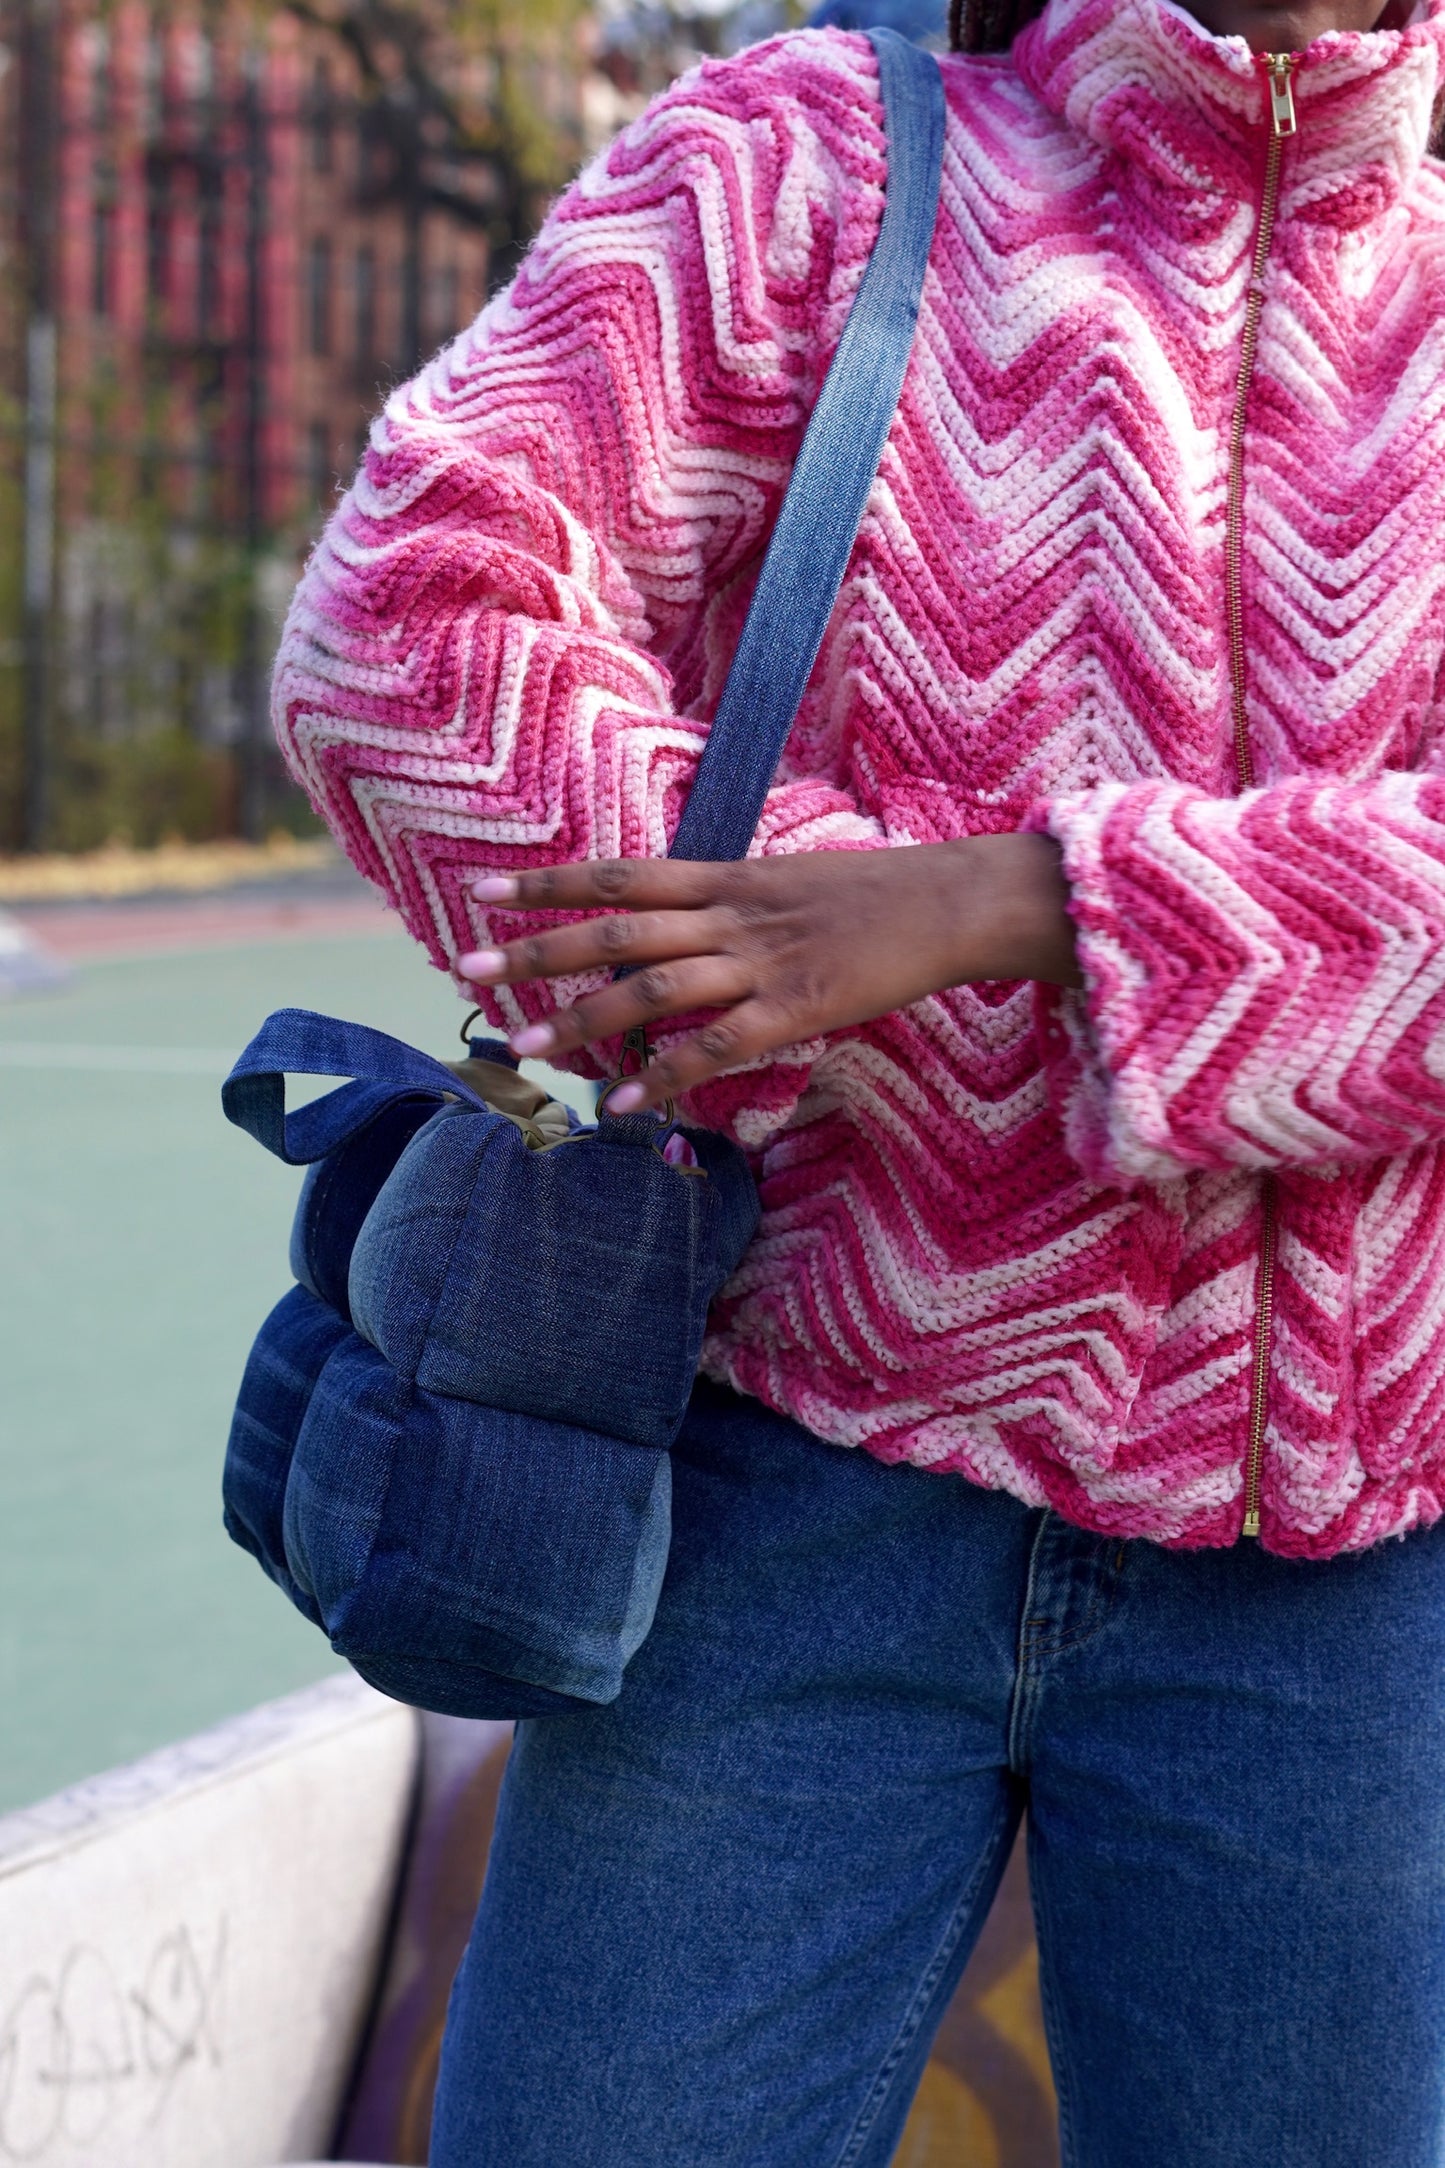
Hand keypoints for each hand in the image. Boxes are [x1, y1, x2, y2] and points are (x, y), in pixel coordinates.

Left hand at [458, 834, 1079, 1112]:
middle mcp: (732, 913)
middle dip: (539, 950)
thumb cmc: (879, 894)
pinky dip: (667, 1076)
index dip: (547, 883)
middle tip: (470, 968)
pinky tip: (624, 1105)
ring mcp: (763, 961)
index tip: (480, 889)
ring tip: (525, 1045)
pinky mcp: (799, 1008)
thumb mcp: (790, 880)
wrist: (956, 900)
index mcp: (728, 877)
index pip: (619, 874)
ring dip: (585, 1018)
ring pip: (654, 986)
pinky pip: (718, 1046)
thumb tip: (678, 923)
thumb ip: (730, 902)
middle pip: (617, 928)